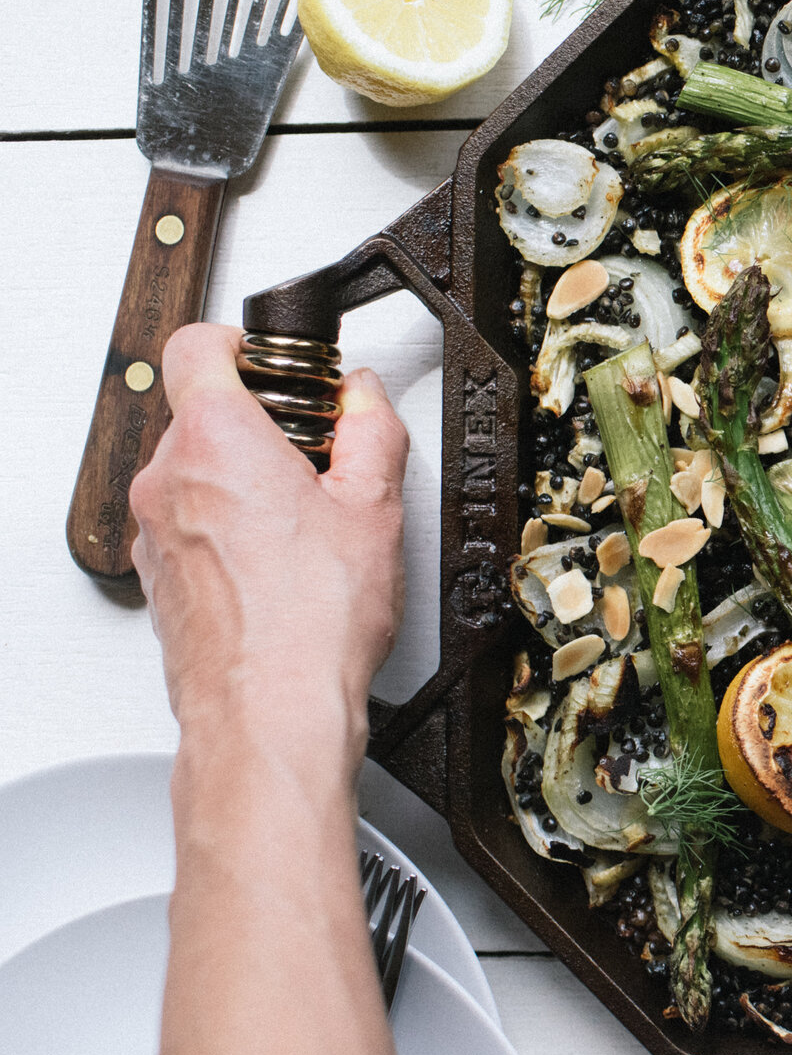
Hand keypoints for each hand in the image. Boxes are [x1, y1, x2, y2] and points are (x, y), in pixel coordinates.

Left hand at [129, 323, 409, 738]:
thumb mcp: (375, 507)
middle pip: (200, 412)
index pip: (198, 345)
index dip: (243, 343)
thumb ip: (371, 430)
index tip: (281, 366)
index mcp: (216, 440)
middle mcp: (167, 477)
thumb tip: (365, 398)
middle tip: (316, 456)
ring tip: (306, 522)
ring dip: (243, 480)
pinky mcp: (156, 574)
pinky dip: (227, 527)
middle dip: (260, 424)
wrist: (270, 711)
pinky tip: (282, 564)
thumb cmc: (311, 622)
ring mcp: (153, 529)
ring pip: (194, 472)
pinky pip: (188, 524)